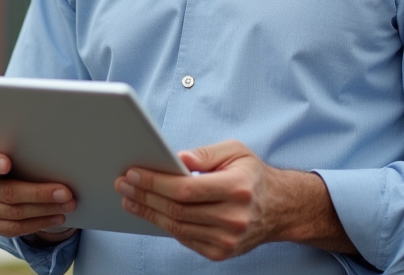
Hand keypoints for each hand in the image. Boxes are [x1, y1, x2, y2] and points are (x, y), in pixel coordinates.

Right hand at [0, 142, 78, 242]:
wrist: (1, 175)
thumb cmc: (12, 152)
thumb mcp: (11, 145)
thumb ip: (21, 146)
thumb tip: (54, 152)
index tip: (7, 164)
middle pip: (6, 191)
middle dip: (39, 193)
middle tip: (66, 192)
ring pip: (14, 212)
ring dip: (45, 210)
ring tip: (68, 204)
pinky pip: (14, 229)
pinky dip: (39, 223)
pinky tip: (57, 216)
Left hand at [114, 139, 354, 259]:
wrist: (279, 208)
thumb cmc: (253, 175)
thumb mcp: (236, 151)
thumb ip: (205, 154)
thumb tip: (176, 158)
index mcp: (237, 188)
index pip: (185, 189)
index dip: (155, 182)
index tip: (133, 173)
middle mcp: (234, 217)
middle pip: (177, 210)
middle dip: (145, 195)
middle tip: (124, 184)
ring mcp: (227, 239)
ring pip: (177, 227)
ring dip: (149, 212)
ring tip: (130, 198)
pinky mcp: (221, 252)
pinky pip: (184, 239)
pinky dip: (164, 225)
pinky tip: (151, 212)